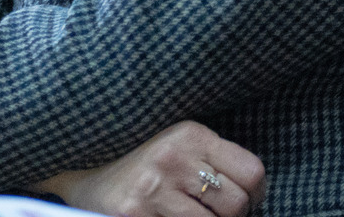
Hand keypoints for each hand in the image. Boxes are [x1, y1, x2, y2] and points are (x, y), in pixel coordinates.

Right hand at [42, 121, 265, 216]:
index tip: (246, 201)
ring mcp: (154, 188)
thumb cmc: (144, 172)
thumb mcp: (180, 151)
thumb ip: (215, 162)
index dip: (255, 194)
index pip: (252, 171)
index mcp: (190, 134)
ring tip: (185, 215)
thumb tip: (258, 192)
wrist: (85, 184)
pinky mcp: (137, 214)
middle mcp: (174, 156)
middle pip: (237, 203)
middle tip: (212, 214)